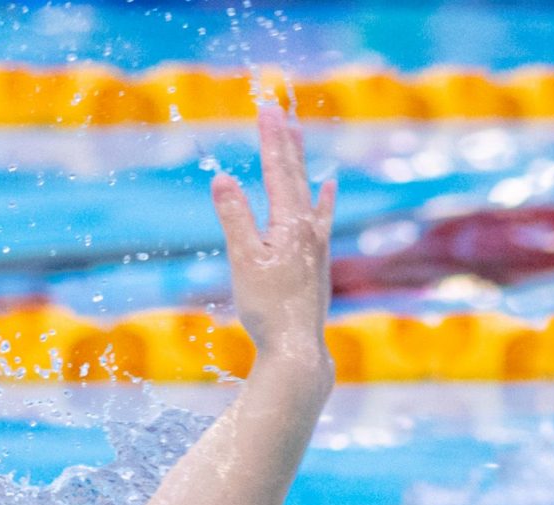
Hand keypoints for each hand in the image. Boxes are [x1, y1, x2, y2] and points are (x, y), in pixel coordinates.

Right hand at [212, 104, 336, 373]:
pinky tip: (331, 185)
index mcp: (291, 223)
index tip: (265, 108)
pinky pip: (323, 216)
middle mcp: (309, 227)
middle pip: (295, 174)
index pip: (278, 170)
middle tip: (277, 109)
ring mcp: (317, 243)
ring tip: (299, 132)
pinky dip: (325, 197)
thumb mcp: (243, 261)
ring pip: (308, 190)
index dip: (270, 138)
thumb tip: (222, 178)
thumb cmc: (267, 308)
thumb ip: (234, 218)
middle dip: (284, 140)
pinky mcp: (318, 259)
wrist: (296, 348)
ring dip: (301, 160)